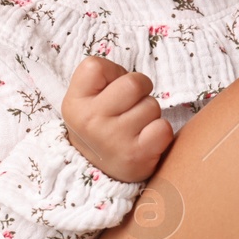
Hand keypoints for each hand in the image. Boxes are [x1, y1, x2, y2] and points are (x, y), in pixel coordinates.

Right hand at [61, 57, 174, 182]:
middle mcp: (90, 121)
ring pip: (152, 105)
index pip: (95, 65)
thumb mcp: (86, 101)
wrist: (100, 173)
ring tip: (134, 128)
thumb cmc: (100, 126)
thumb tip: (135, 78)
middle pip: (133, 83)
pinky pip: (163, 127)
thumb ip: (104, 79)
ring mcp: (113, 140)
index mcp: (74, 103)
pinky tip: (146, 140)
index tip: (109, 91)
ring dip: (149, 114)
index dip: (112, 73)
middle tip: (130, 107)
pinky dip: (161, 131)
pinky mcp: (137, 156)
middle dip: (139, 91)